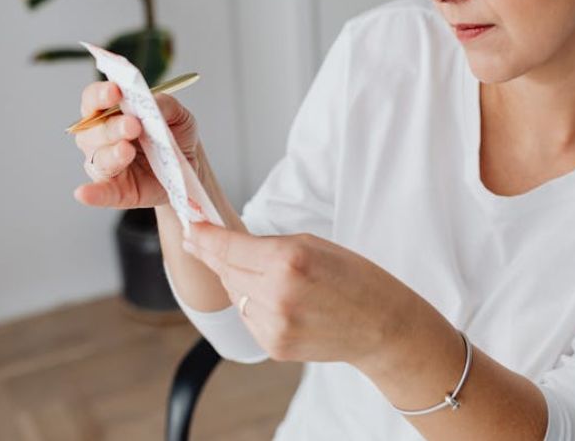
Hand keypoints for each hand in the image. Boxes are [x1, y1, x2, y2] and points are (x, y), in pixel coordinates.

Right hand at [72, 80, 199, 209]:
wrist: (189, 166)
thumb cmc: (175, 135)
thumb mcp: (178, 115)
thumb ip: (165, 105)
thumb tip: (152, 101)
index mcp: (110, 113)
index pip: (93, 99)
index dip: (100, 94)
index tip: (115, 91)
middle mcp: (100, 138)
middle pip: (92, 130)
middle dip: (111, 127)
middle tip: (133, 125)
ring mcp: (106, 165)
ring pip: (98, 159)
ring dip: (111, 154)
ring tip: (127, 150)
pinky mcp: (116, 191)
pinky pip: (100, 193)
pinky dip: (92, 193)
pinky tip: (83, 193)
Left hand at [183, 223, 431, 366]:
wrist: (383, 326)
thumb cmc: (357, 279)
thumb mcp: (314, 245)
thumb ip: (268, 245)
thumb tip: (227, 246)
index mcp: (288, 260)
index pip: (228, 247)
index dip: (205, 236)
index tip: (190, 227)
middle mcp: (276, 295)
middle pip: (225, 270)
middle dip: (216, 255)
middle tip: (204, 240)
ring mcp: (273, 325)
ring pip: (234, 295)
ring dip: (238, 281)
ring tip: (267, 275)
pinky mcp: (273, 346)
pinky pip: (249, 317)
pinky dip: (254, 305)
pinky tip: (279, 300)